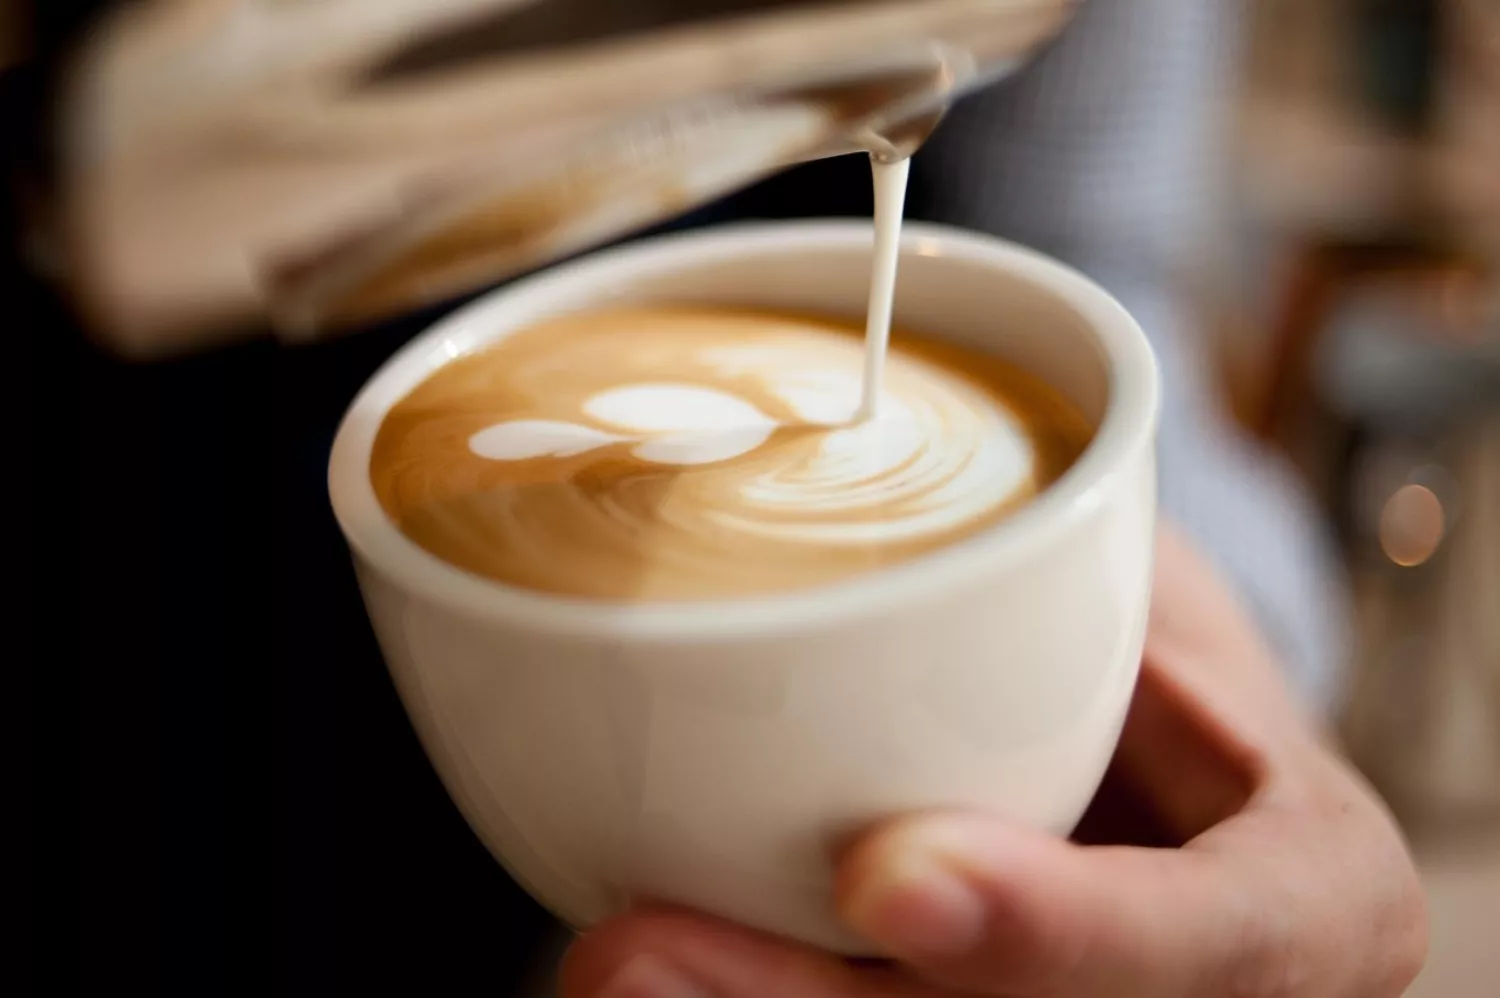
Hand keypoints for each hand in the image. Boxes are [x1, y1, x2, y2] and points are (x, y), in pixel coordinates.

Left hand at [559, 524, 1427, 997]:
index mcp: (1312, 886)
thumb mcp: (1167, 591)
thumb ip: (1079, 568)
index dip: (1050, 929)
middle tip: (636, 955)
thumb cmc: (1168, 654)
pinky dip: (754, 987)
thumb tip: (866, 452)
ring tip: (605, 966)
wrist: (1180, 765)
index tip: (879, 875)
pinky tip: (641, 964)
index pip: (1208, 937)